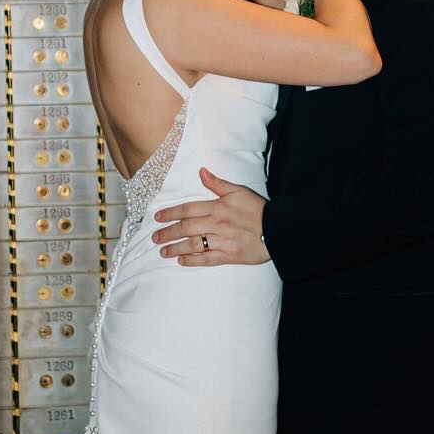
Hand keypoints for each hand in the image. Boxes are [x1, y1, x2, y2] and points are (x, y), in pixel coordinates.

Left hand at [152, 168, 271, 265]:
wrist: (278, 229)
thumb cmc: (259, 208)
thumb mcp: (239, 191)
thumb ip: (218, 183)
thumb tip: (201, 172)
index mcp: (218, 207)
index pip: (188, 209)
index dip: (171, 213)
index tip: (158, 218)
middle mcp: (216, 224)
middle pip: (186, 228)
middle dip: (168, 233)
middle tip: (154, 238)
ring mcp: (222, 241)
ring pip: (193, 244)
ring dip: (175, 248)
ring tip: (162, 252)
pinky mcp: (229, 255)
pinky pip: (207, 259)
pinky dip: (193, 261)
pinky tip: (181, 261)